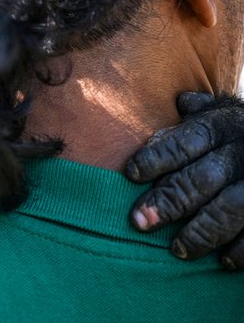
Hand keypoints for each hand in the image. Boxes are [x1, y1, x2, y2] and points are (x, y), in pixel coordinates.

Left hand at [126, 92, 243, 269]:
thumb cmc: (242, 133)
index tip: (130, 174)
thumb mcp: (223, 114)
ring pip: (231, 209)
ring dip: (201, 232)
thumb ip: (198, 114)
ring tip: (177, 249)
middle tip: (140, 221)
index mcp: (224, 125)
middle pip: (202, 178)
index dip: (157, 157)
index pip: (186, 141)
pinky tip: (223, 260)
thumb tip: (178, 104)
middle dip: (170, 201)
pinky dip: (243, 249)